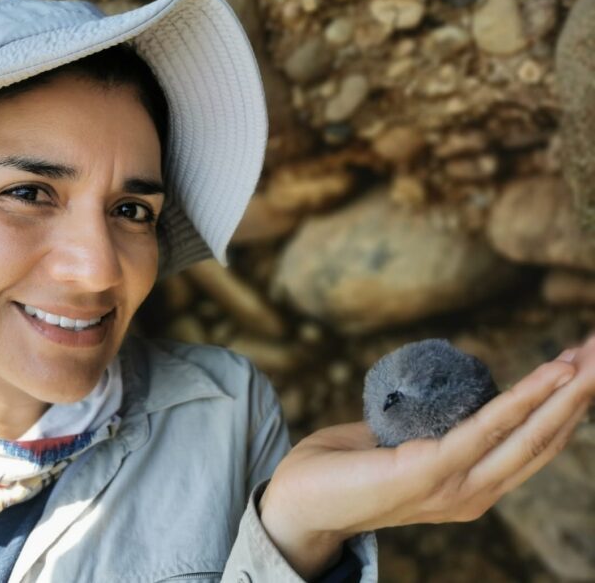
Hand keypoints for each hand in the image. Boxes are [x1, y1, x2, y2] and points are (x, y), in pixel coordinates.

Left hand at [258, 337, 594, 579]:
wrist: (295, 503)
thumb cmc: (340, 472)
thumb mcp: (394, 444)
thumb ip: (422, 428)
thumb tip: (436, 397)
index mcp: (467, 485)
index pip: (530, 443)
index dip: (562, 404)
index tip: (583, 362)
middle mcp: (473, 492)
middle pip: (544, 439)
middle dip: (580, 393)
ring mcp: (455, 488)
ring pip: (528, 435)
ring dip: (566, 392)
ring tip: (593, 356)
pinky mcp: (430, 474)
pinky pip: (487, 430)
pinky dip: (523, 401)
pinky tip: (551, 375)